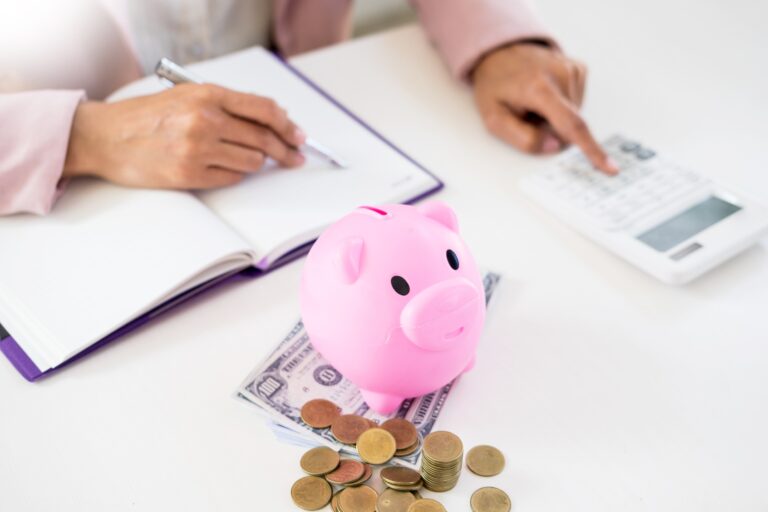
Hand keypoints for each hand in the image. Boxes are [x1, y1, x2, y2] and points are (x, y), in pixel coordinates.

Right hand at [63, 83, 306, 188]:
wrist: (105, 137)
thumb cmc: (145, 116)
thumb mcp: (186, 96)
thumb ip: (226, 105)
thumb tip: (270, 122)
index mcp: (207, 94)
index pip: (264, 110)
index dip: (288, 126)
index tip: (299, 136)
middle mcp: (205, 120)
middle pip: (263, 139)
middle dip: (284, 151)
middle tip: (294, 158)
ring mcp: (197, 149)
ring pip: (251, 162)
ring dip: (254, 163)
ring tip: (241, 158)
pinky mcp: (189, 175)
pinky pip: (231, 179)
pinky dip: (233, 175)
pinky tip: (222, 168)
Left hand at [471, 42, 617, 173]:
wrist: (498, 52)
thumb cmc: (495, 86)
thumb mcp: (494, 118)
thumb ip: (522, 138)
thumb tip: (554, 146)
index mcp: (539, 89)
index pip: (572, 125)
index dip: (591, 149)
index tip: (610, 167)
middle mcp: (561, 75)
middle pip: (568, 125)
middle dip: (550, 129)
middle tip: (526, 114)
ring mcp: (572, 69)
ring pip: (573, 115)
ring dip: (554, 116)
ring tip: (533, 100)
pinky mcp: (579, 68)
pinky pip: (576, 102)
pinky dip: (562, 105)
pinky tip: (545, 93)